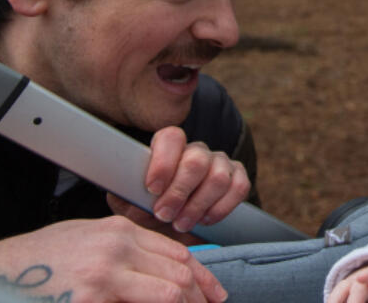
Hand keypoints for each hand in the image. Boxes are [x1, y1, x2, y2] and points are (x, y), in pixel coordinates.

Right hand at [0, 216, 227, 302]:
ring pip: (167, 296)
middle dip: (198, 299)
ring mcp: (103, 278)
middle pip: (178, 276)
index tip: (214, 294)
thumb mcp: (86, 239)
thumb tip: (169, 267)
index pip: (178, 253)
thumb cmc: (39, 261)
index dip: (203, 277)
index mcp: (118, 231)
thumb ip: (126, 248)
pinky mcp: (90, 301)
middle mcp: (115, 250)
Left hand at [119, 126, 250, 237]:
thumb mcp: (131, 207)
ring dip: (198, 206)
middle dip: (179, 192)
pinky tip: (205, 219)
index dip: (163, 162)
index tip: (152, 189)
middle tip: (165, 215)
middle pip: (196, 161)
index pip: (172, 138)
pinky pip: (239, 187)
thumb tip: (130, 197)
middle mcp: (197, 151)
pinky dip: (221, 208)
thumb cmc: (150, 213)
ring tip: (181, 223)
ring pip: (218, 177)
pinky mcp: (237, 177)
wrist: (174, 229)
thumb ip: (128, 199)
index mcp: (169, 148)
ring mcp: (220, 162)